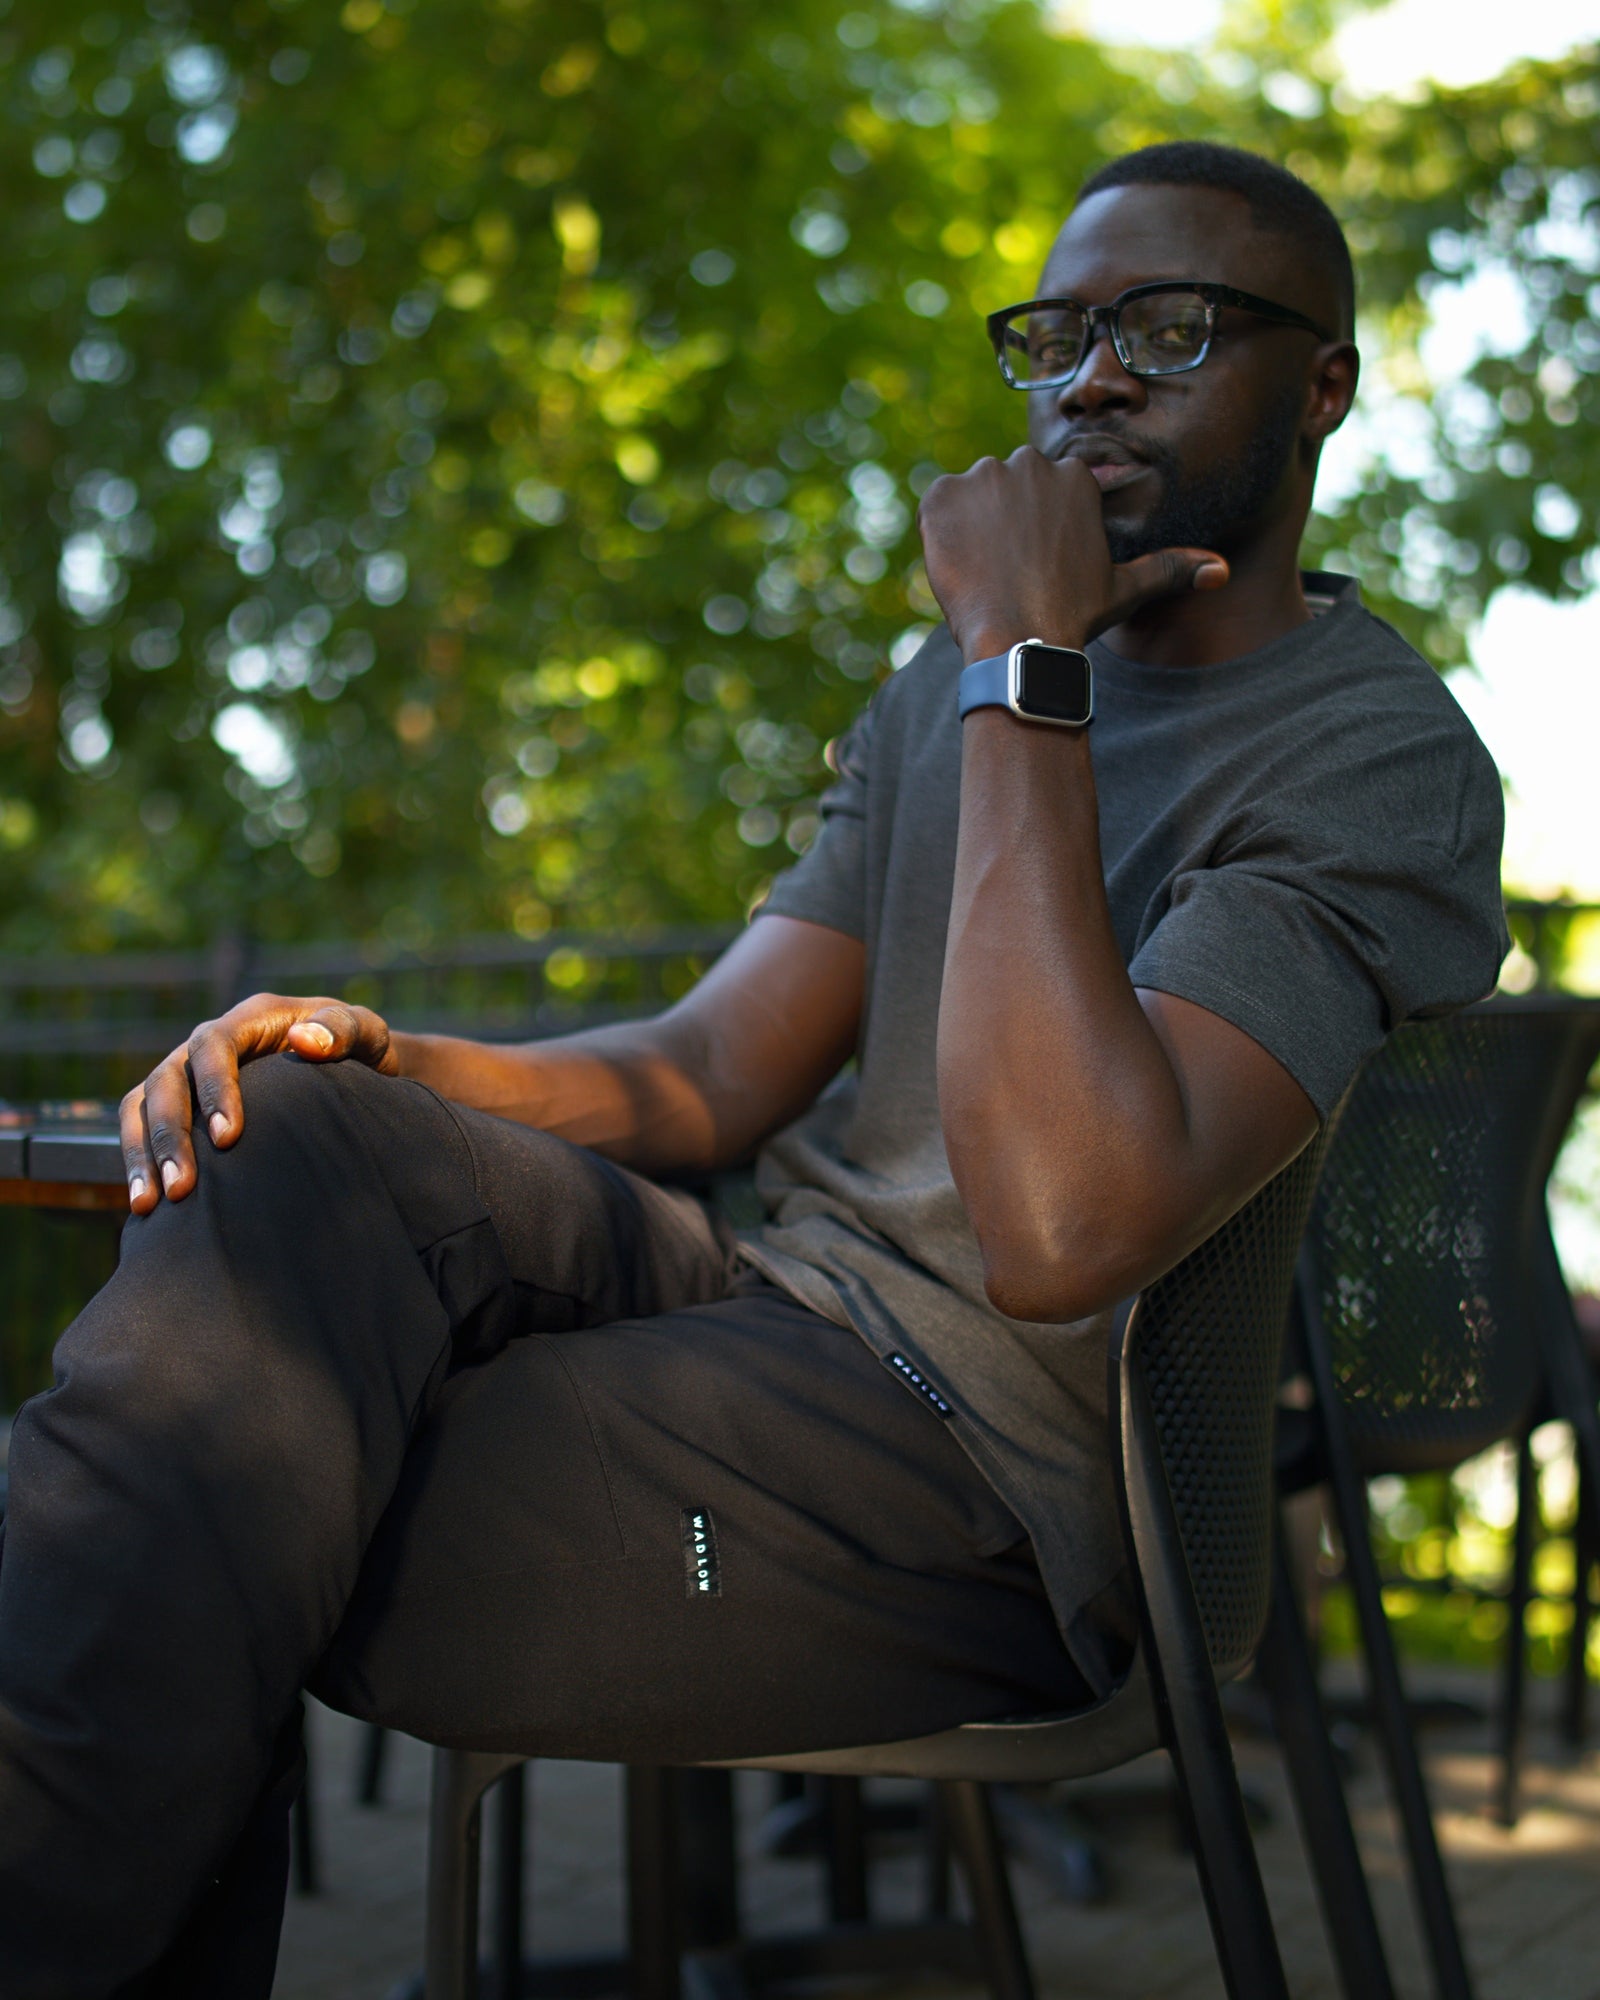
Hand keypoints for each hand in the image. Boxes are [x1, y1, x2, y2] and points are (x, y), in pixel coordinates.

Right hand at [119, 994, 396, 1212]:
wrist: (353, 1069)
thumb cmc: (359, 1050)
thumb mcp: (365, 1033)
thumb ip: (343, 1031)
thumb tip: (305, 1041)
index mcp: (251, 1019)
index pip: (214, 1045)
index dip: (215, 1089)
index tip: (228, 1139)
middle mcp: (210, 1042)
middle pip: (167, 1079)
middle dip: (169, 1134)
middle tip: (182, 1187)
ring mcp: (188, 1072)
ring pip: (142, 1105)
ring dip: (142, 1153)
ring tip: (147, 1206)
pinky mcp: (181, 1104)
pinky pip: (140, 1127)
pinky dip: (138, 1162)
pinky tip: (146, 1209)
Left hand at [916, 445, 1227, 661]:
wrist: (1019, 639)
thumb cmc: (1072, 615)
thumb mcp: (1125, 589)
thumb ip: (1170, 568)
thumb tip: (1222, 571)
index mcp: (1072, 476)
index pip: (1042, 494)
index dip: (1033, 534)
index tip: (1032, 566)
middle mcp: (1030, 462)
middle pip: (1006, 491)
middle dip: (1003, 526)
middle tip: (1008, 573)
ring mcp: (983, 475)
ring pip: (972, 498)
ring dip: (973, 529)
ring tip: (985, 574)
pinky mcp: (942, 495)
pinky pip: (936, 508)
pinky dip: (941, 534)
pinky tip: (960, 566)